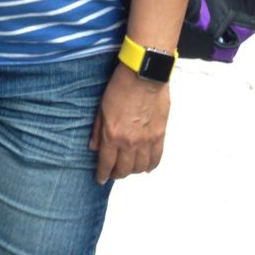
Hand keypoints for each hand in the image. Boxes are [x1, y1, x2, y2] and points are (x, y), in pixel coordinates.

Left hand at [89, 62, 170, 184]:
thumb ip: (98, 130)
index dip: (103, 174)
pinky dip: (151, 165)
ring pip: (140, 167)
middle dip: (117, 174)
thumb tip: (94, 148)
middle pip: (124, 169)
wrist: (144, 75)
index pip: (107, 163)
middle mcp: (130, 142)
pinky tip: (146, 167)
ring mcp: (147, 140)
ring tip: (128, 168)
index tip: (100, 179)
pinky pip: (156, 158)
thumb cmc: (120, 86)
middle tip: (113, 173)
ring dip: (133, 171)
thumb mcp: (101, 107)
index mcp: (113, 135)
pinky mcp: (160, 135)